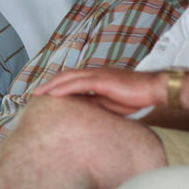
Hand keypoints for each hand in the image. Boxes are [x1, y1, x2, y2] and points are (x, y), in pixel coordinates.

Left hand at [33, 68, 166, 115]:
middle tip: (34, 94)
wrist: (154, 90)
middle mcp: (94, 74)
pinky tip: (53, 94)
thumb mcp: (109, 105)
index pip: (70, 80)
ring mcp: (98, 75)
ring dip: (51, 85)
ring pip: (68, 78)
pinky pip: (79, 84)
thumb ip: (94, 106)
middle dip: (48, 84)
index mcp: (95, 79)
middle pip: (65, 77)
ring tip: (38, 94)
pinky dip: (64, 88)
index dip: (56, 86)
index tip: (43, 95)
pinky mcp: (103, 80)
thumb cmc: (135, 97)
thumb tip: (80, 115)